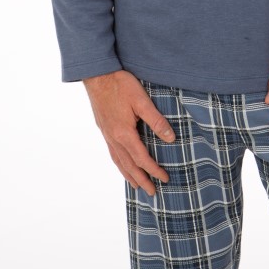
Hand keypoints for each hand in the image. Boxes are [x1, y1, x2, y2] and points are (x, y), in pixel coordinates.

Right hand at [83, 70, 175, 195]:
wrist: (97, 75)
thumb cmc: (120, 85)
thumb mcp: (142, 100)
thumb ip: (156, 120)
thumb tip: (171, 139)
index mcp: (124, 133)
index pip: (142, 158)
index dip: (154, 170)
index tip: (165, 178)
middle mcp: (113, 138)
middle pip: (129, 165)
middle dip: (142, 179)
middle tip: (152, 193)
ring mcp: (107, 134)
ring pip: (118, 161)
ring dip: (129, 175)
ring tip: (137, 185)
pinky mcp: (104, 129)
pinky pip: (112, 153)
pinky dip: (119, 163)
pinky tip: (122, 164)